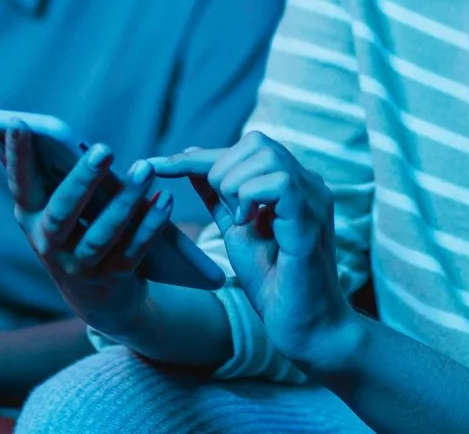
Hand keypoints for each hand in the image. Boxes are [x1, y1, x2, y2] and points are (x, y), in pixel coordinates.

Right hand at [4, 123, 177, 337]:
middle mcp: (49, 245)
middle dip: (83, 180)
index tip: (19, 122)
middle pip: (63, 212)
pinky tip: (163, 199)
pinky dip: (149, 225)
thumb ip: (26, 172)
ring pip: (102, 234)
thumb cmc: (68, 235)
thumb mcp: (43, 209)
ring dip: (125, 201)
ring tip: (145, 168)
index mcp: (30, 219)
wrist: (95, 299)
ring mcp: (80, 266)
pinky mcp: (112, 278)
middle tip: (105, 148)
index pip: (19, 184)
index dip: (16, 156)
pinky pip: (133, 250)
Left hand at [151, 132, 364, 371]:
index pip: (244, 149)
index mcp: (291, 183)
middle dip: (221, 170)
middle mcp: (307, 183)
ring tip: (239, 220)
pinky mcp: (311, 217)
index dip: (198, 156)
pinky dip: (250, 197)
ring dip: (235, 185)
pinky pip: (277, 181)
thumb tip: (191, 160)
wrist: (303, 326)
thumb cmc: (274, 283)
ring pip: (264, 156)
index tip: (155, 164)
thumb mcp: (236, 230)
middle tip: (224, 212)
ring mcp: (313, 197)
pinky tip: (249, 223)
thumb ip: (218, 196)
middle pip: (255, 142)